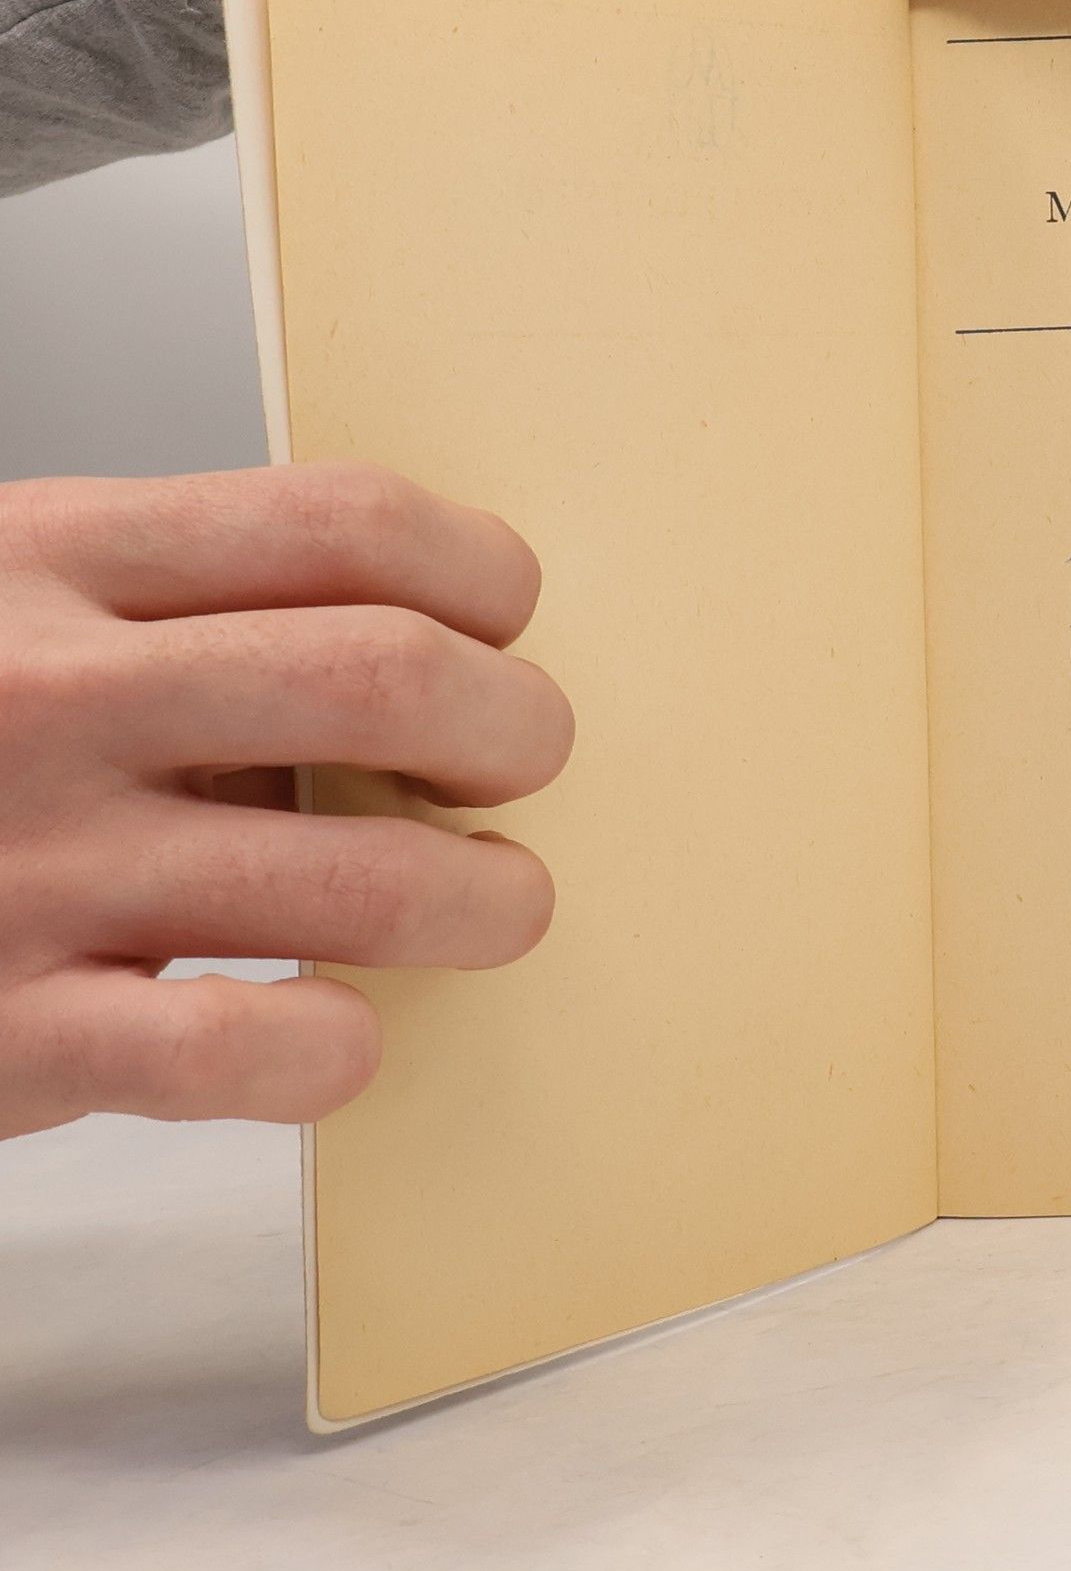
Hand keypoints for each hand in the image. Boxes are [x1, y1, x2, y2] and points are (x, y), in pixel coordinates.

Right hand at [0, 464, 573, 1141]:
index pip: (349, 519)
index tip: (507, 625)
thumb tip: (430, 663)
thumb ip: (183, 618)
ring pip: (360, 879)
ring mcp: (25, 867)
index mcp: (55, 558)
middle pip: (388, 676)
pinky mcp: (2, 1034)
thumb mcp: (8, 606)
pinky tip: (339, 1032)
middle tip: (519, 766)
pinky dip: (334, 1051)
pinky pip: (240, 1050)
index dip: (483, 574)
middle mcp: (46, 696)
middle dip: (517, 728)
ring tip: (492, 903)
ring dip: (485, 899)